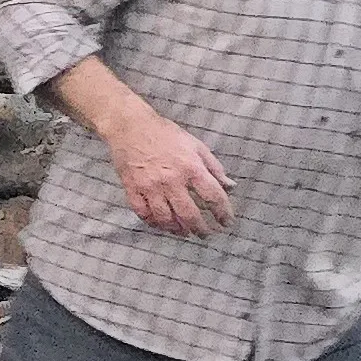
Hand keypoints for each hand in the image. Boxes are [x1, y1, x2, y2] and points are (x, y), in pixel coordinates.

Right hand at [100, 110, 231, 235]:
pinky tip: (161, 224)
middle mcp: (171, 180)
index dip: (223, 213)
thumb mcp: (196, 146)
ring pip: (165, 218)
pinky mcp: (132, 189)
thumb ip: (214, 168)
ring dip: (178, 230)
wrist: (130, 126)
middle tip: (207, 234)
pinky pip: (143, 213)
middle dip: (201, 229)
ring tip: (185, 233)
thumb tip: (230, 186)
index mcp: (191, 168)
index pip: (213, 197)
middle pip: (189, 214)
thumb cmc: (165, 134)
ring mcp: (150, 186)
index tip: (227, 222)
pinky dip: (153, 222)